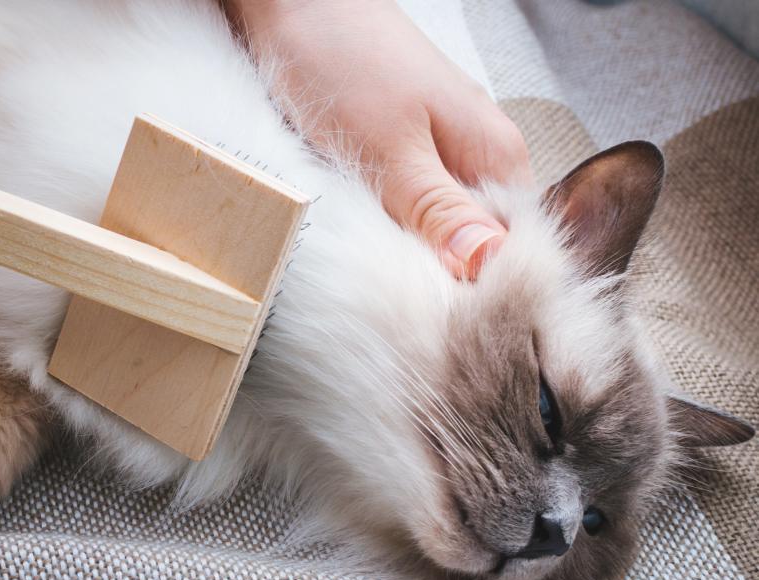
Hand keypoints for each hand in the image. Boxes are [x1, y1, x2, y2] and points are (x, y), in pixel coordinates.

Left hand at [225, 0, 532, 277]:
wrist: (289, 2)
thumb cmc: (339, 58)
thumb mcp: (390, 148)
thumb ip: (438, 211)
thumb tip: (490, 267)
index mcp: (498, 156)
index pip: (516, 252)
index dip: (479, 293)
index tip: (436, 321)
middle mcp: (480, 155)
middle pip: (475, 247)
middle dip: (438, 278)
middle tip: (396, 302)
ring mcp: (441, 150)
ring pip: (436, 229)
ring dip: (405, 254)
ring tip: (374, 265)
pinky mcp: (403, 149)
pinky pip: (405, 206)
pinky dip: (381, 225)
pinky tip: (359, 232)